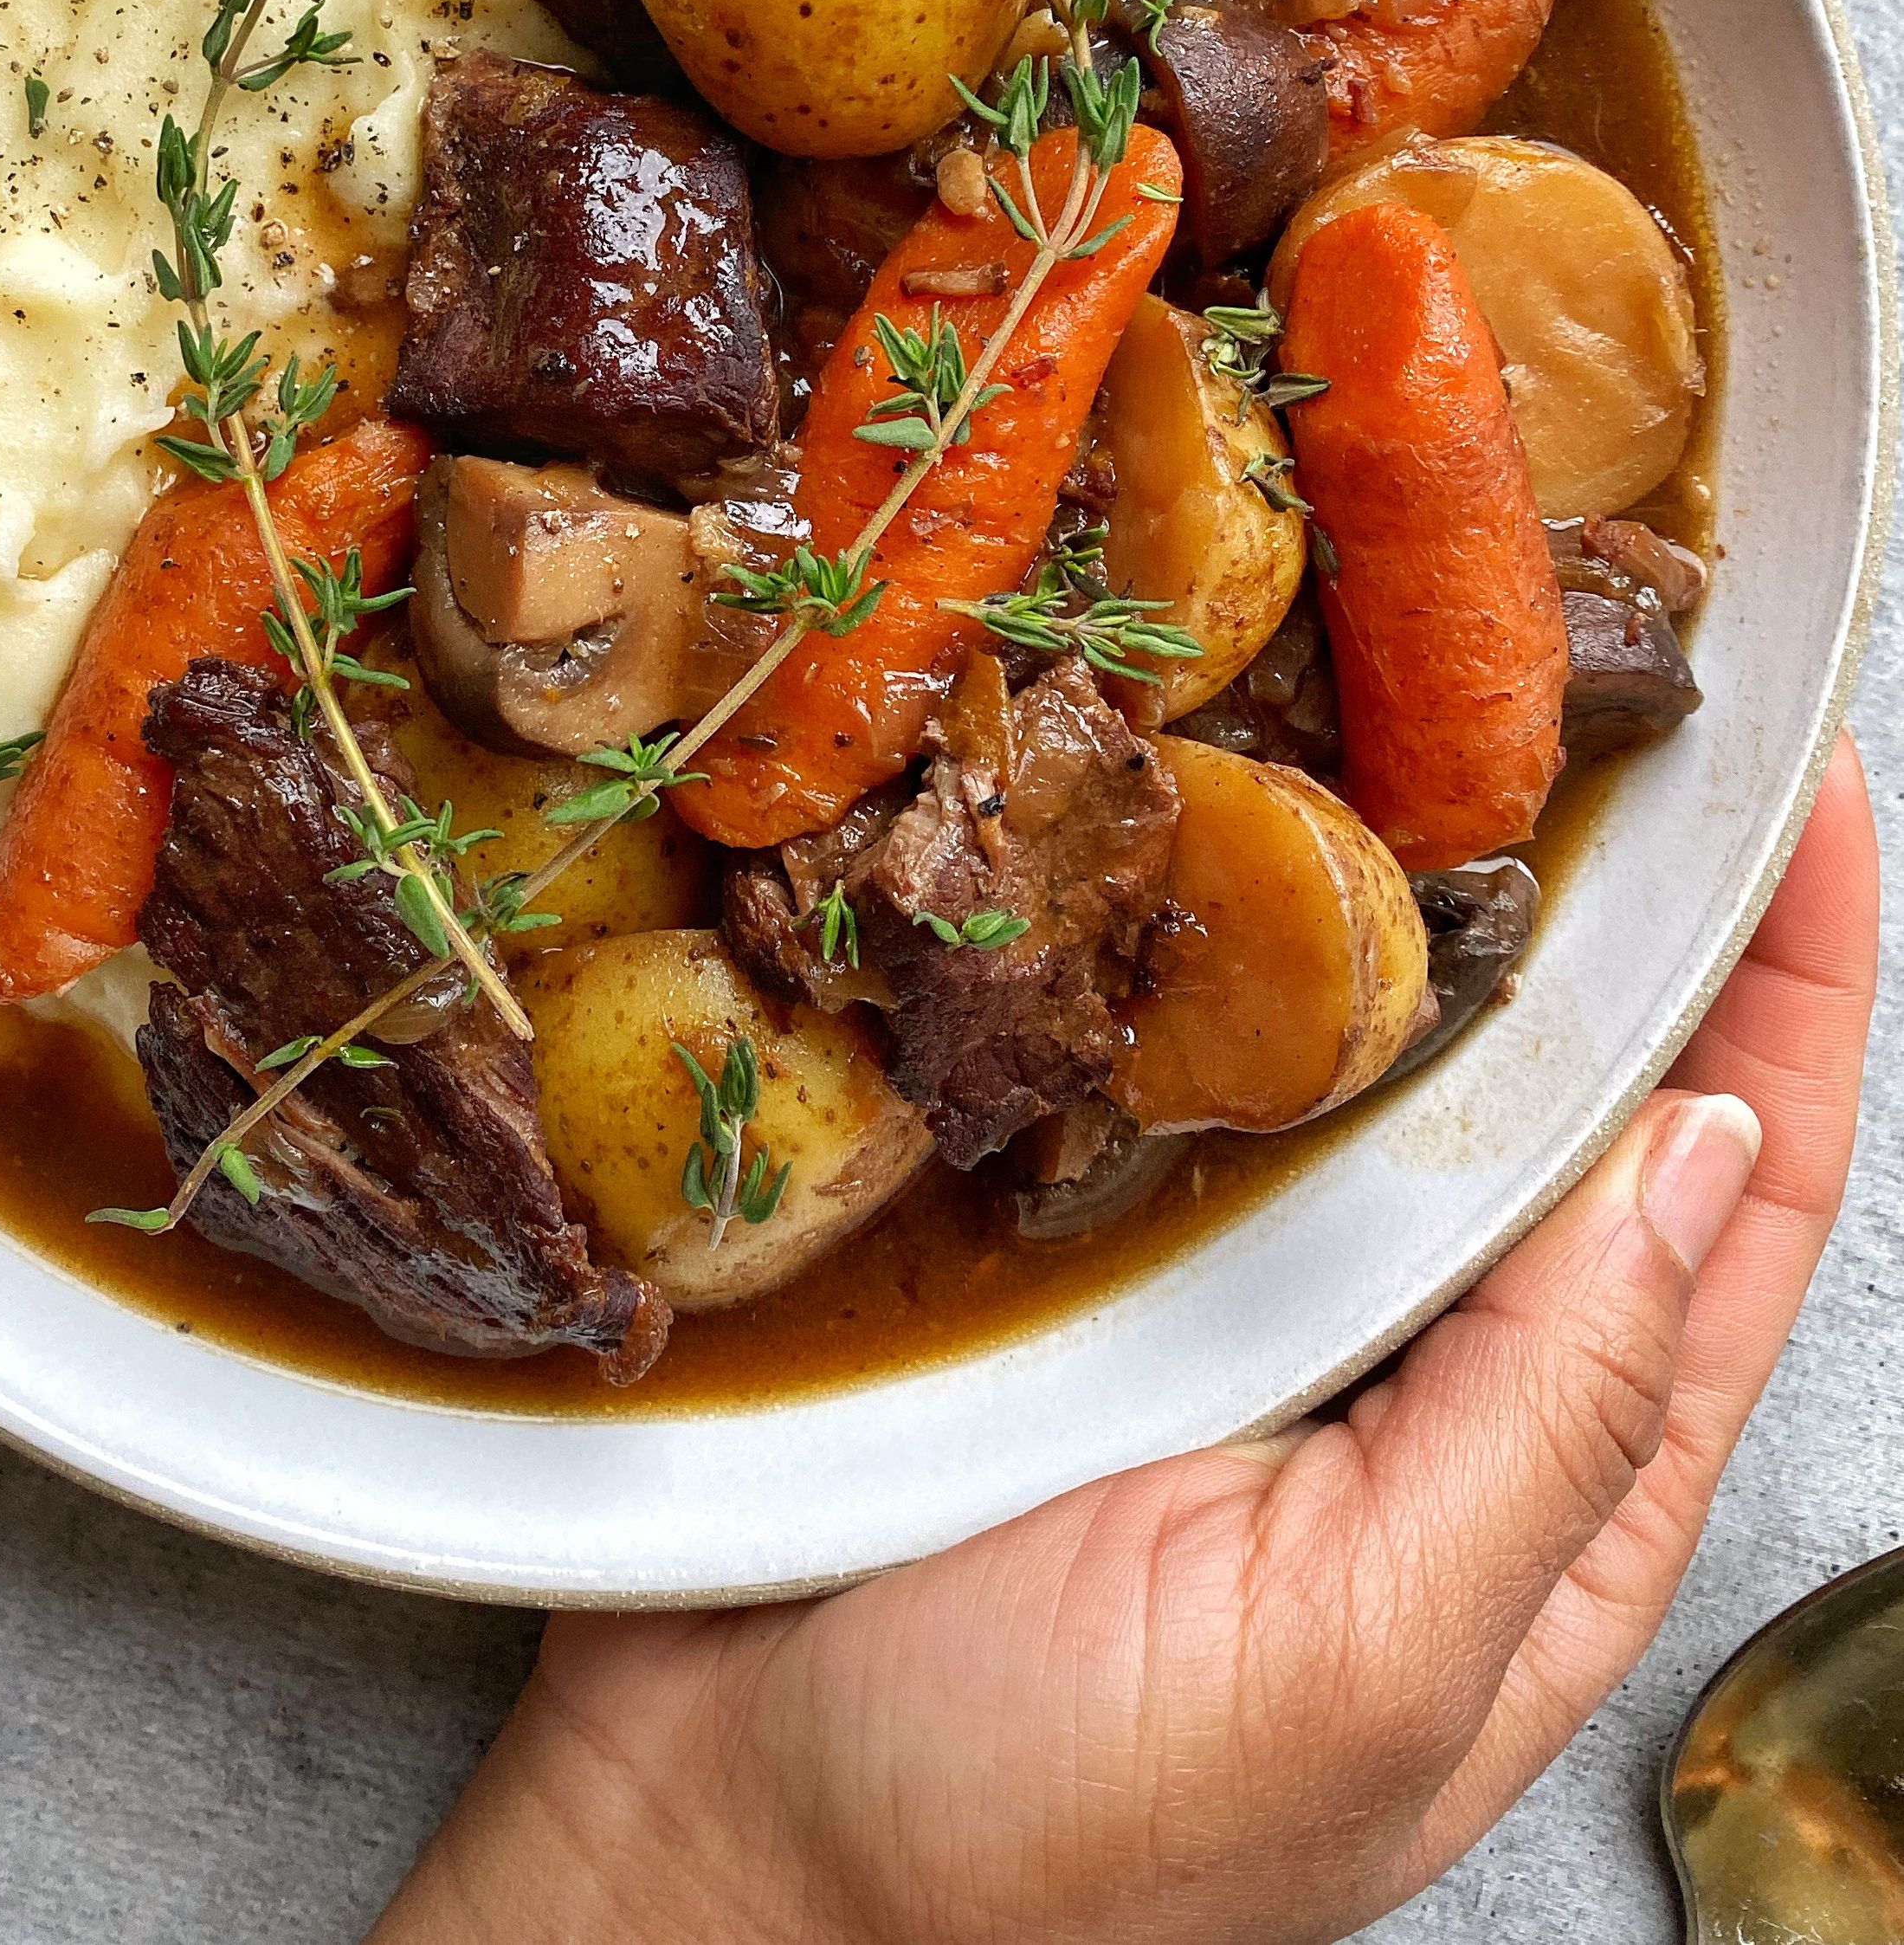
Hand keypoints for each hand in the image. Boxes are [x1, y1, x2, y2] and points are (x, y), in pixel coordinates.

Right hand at [381, 742, 1879, 1944]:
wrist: (713, 1852)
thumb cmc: (1035, 1826)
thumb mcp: (1354, 1659)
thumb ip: (1552, 1419)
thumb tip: (1710, 1156)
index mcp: (1536, 1506)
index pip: (1736, 1210)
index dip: (1790, 997)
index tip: (1806, 795)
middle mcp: (1406, 1387)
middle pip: (1569, 1106)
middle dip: (1618, 902)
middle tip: (1605, 680)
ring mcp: (1232, 1310)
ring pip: (1375, 1061)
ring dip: (1413, 888)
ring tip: (1421, 708)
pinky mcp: (1070, 1251)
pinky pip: (1181, 1067)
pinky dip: (1212, 942)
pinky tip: (1195, 831)